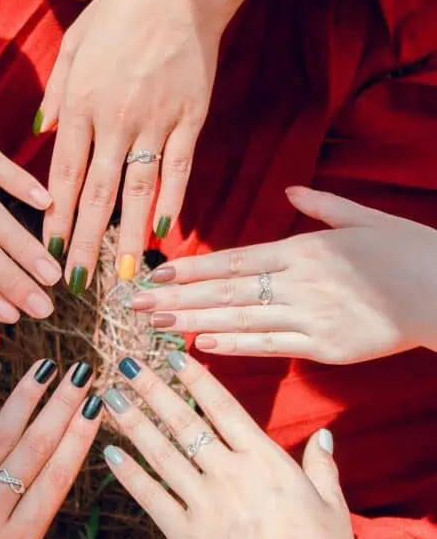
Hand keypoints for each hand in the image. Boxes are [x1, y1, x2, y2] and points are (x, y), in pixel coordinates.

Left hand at [40, 0, 224, 293]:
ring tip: (124, 275)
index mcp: (82, 104)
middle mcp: (115, 120)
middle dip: (86, 243)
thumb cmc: (119, 13)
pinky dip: (173, 201)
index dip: (58, 219)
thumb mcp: (72, 44)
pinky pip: (180, 168)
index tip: (50, 252)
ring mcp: (155, 122)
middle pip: (98, 194)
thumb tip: (39, 135)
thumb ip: (55, 94)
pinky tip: (165, 232)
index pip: (65, 175)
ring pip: (139, 190)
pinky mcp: (190, 119)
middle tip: (79, 284)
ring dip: (129, 236)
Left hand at [103, 354, 379, 538]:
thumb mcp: (331, 504)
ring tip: (111, 397)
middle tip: (128, 363)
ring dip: (133, 422)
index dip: (195, 378)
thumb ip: (323, 466)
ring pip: (161, 453)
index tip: (173, 355)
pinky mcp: (186, 534)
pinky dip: (129, 475)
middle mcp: (229, 473)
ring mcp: (204, 503)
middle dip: (153, 389)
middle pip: (183, 422)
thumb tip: (324, 436)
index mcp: (265, 460)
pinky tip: (111, 454)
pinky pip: (151, 497)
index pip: (222, 407)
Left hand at [132, 187, 436, 362]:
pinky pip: (272, 346)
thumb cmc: (405, 250)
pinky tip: (202, 346)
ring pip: (240, 320)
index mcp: (303, 249)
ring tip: (155, 327)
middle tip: (133, 306)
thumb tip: (290, 191)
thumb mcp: (363, 217)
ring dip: (194, 323)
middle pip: (225, 291)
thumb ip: (321, 205)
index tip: (153, 275)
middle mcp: (299, 281)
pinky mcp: (326, 347)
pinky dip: (236, 346)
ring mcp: (311, 316)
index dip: (189, 269)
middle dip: (176, 298)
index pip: (232, 260)